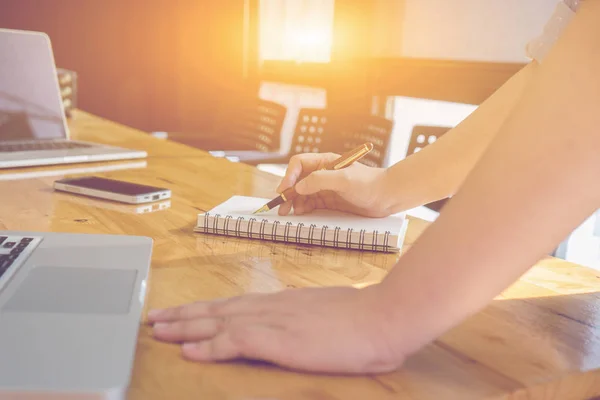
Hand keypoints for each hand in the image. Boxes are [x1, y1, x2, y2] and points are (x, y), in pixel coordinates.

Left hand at [148, 285, 405, 373]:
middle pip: (218, 309)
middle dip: (184, 314)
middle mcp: (271, 306)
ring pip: (218, 321)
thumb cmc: (363, 321)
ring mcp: (274, 320)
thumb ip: (305, 320)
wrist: (383, 318)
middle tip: (154, 318)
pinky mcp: (280, 338)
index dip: (205, 309)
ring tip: (158, 330)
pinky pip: (235, 341)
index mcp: (282, 302)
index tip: (183, 312)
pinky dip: (209, 345)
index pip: (234, 304)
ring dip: (186, 327)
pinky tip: (189, 350)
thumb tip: (296, 327)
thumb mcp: (327, 316)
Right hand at [276, 153, 390, 217]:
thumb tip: (298, 187)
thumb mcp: (344, 180)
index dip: (288, 176)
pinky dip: (303, 207)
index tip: (285, 190)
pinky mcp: (330, 200)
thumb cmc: (369, 184)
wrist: (387, 197)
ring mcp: (326, 187)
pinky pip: (311, 203)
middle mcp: (323, 173)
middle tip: (281, 207)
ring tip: (289, 213)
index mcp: (325, 162)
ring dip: (293, 202)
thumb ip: (320, 180)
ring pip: (302, 193)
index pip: (299, 164)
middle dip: (287, 192)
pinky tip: (300, 213)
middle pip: (297, 180)